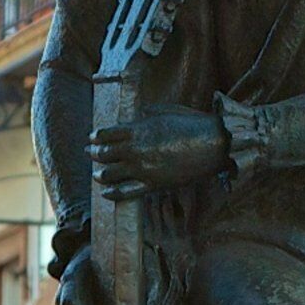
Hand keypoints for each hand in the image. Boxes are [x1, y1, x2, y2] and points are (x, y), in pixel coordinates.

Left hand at [88, 108, 228, 197]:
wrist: (214, 144)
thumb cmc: (194, 124)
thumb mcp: (167, 111)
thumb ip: (148, 114)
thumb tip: (138, 115)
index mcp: (138, 129)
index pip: (106, 134)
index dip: (96, 137)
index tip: (92, 138)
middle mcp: (135, 149)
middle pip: (104, 153)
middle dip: (94, 154)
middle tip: (90, 154)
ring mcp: (143, 168)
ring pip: (110, 174)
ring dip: (100, 174)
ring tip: (97, 174)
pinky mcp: (153, 184)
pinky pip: (125, 192)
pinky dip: (112, 193)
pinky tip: (106, 192)